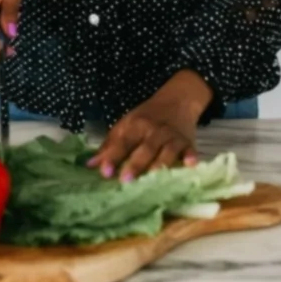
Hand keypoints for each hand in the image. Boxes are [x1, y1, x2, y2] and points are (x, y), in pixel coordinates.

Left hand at [88, 71, 213, 180]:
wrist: (176, 101)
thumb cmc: (146, 118)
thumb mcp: (125, 126)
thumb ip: (109, 146)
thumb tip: (90, 166)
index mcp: (135, 126)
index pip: (122, 142)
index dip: (113, 156)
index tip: (105, 172)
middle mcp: (154, 131)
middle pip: (145, 149)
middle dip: (136, 164)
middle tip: (126, 180)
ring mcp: (172, 137)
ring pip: (167, 151)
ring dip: (160, 165)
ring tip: (153, 180)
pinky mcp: (188, 142)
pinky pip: (190, 150)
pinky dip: (191, 157)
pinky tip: (189, 165)